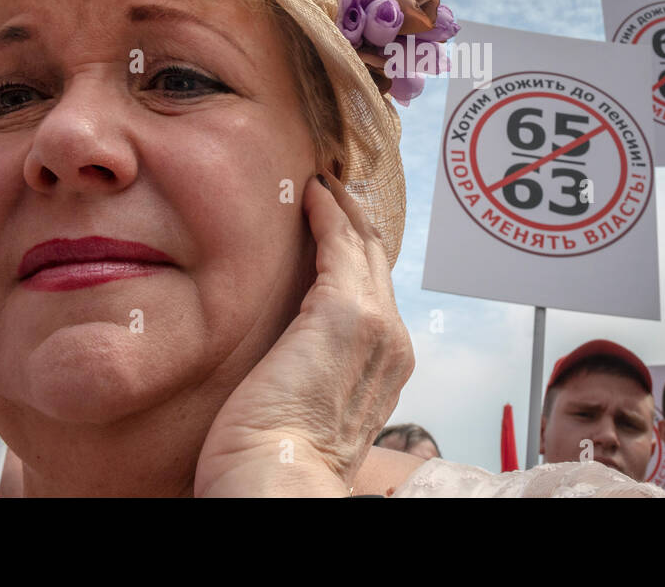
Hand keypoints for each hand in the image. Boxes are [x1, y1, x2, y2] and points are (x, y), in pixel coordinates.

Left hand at [194, 172, 414, 496]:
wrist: (275, 482)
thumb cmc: (273, 460)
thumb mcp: (308, 412)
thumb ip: (312, 375)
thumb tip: (286, 362)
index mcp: (386, 369)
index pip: (376, 295)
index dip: (359, 257)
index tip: (337, 228)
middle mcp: (391, 342)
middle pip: (378, 264)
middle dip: (357, 222)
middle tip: (334, 190)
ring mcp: (374, 324)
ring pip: (365, 247)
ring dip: (344, 209)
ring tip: (323, 183)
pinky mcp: (343, 311)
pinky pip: (340, 243)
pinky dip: (328, 213)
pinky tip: (312, 193)